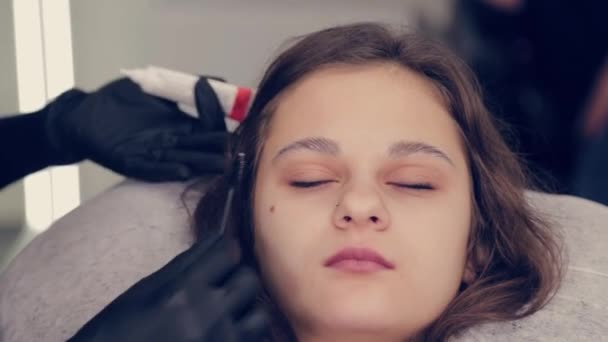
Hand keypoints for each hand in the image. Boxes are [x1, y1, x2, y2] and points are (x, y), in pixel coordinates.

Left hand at [45, 78, 228, 180]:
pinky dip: (168, 170)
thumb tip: (220, 81)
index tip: (232, 109)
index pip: (210, 126)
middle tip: (233, 145)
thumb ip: (184, 85)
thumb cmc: (120, 101)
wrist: (84, 115)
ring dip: (200, 164)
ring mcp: (154, 155)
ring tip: (218, 165)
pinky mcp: (132, 163)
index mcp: (182, 126)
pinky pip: (154, 170)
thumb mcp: (154, 87)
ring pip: (185, 162)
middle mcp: (173, 143)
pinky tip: (183, 171)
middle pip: (203, 148)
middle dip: (218, 148)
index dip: (220, 120)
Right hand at [68, 233, 269, 341]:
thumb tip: (215, 241)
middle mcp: (207, 316)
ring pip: (259, 316)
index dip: (225, 252)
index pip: (227, 252)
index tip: (221, 258)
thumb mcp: (142, 294)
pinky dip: (243, 337)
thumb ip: (182, 267)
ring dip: (246, 314)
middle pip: (249, 280)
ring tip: (225, 319)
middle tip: (222, 289)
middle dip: (237, 280)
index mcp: (182, 291)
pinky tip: (222, 337)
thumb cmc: (116, 333)